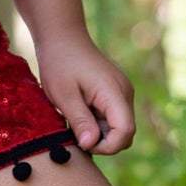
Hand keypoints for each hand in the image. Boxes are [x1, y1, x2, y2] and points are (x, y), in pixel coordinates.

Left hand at [33, 30, 135, 154]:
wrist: (62, 38)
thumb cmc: (59, 63)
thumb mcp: (64, 95)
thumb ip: (79, 120)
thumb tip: (91, 145)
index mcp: (114, 92)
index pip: (125, 131)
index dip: (107, 146)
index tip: (82, 143)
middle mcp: (124, 93)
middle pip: (125, 133)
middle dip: (103, 142)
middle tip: (75, 134)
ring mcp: (122, 93)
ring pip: (118, 127)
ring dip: (99, 133)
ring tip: (74, 120)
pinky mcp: (115, 94)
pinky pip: (112, 118)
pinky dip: (98, 123)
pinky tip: (79, 114)